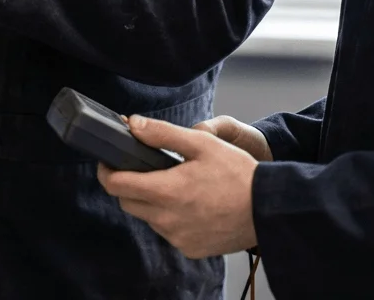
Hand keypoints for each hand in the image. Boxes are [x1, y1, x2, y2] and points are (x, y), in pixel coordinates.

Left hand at [97, 116, 258, 258]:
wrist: (267, 209)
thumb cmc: (237, 173)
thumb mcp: (201, 143)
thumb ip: (162, 134)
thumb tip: (132, 124)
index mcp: (167, 192)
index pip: (117, 185)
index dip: (106, 171)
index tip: (107, 160)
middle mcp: (167, 220)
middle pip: (128, 202)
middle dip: (128, 184)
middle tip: (142, 166)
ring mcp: (178, 238)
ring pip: (147, 217)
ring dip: (149, 200)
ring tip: (171, 182)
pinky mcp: (190, 249)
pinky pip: (167, 231)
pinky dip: (168, 216)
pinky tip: (188, 202)